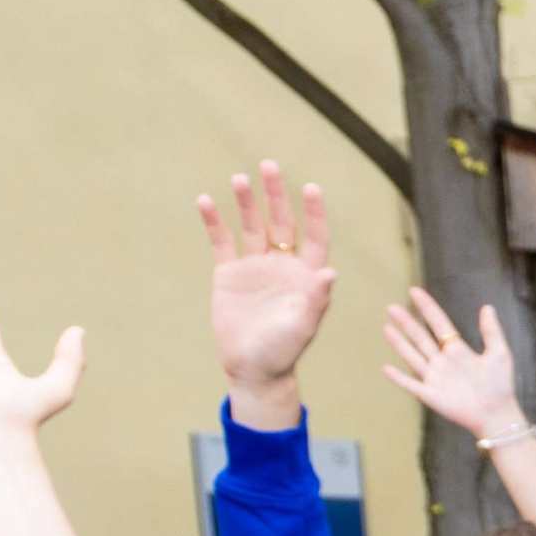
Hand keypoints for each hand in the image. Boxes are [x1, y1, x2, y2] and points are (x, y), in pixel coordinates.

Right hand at [198, 163, 332, 420]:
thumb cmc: (284, 351)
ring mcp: (255, 267)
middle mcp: (283, 265)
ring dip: (246, 202)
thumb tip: (331, 273)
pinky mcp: (229, 274)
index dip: (314, 213)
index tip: (310, 188)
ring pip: (252, 226)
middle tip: (269, 166)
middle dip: (276, 194)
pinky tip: (205, 200)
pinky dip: (214, 221)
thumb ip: (316, 299)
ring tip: (239, 178)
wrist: (253, 369)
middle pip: (282, 222)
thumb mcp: (303, 327)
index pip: (315, 236)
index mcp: (307, 275)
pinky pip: (221, 241)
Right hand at [378, 285, 532, 449]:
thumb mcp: (499, 354)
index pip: (438, 324)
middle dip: (406, 322)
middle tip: (391, 307)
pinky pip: (411, 384)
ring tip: (387, 327)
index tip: (414, 291)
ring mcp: (435, 378)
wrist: (497, 415)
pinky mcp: (431, 395)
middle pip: (420, 337)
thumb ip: (491, 332)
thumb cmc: (501, 386)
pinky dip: (399, 377)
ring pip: (413, 356)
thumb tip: (487, 307)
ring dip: (399, 343)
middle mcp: (443, 361)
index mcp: (457, 350)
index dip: (427, 307)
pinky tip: (385, 368)